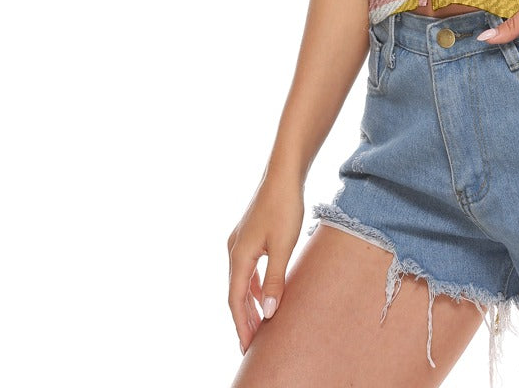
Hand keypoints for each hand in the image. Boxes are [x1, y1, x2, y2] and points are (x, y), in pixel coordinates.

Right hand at [226, 174, 304, 354]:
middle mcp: (234, 249)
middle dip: (243, 318)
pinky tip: (262, 292)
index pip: (236, 299)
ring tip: (258, 323)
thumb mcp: (284, 246)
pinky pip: (248, 268)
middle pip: (235, 292)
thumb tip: (267, 312)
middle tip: (252, 343)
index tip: (248, 347)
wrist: (284, 173)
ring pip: (241, 280)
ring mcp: (240, 241)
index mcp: (239, 255)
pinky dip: (253, 284)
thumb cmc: (285, 206)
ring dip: (248, 302)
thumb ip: (275, 279)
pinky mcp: (250, 234)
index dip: (241, 324)